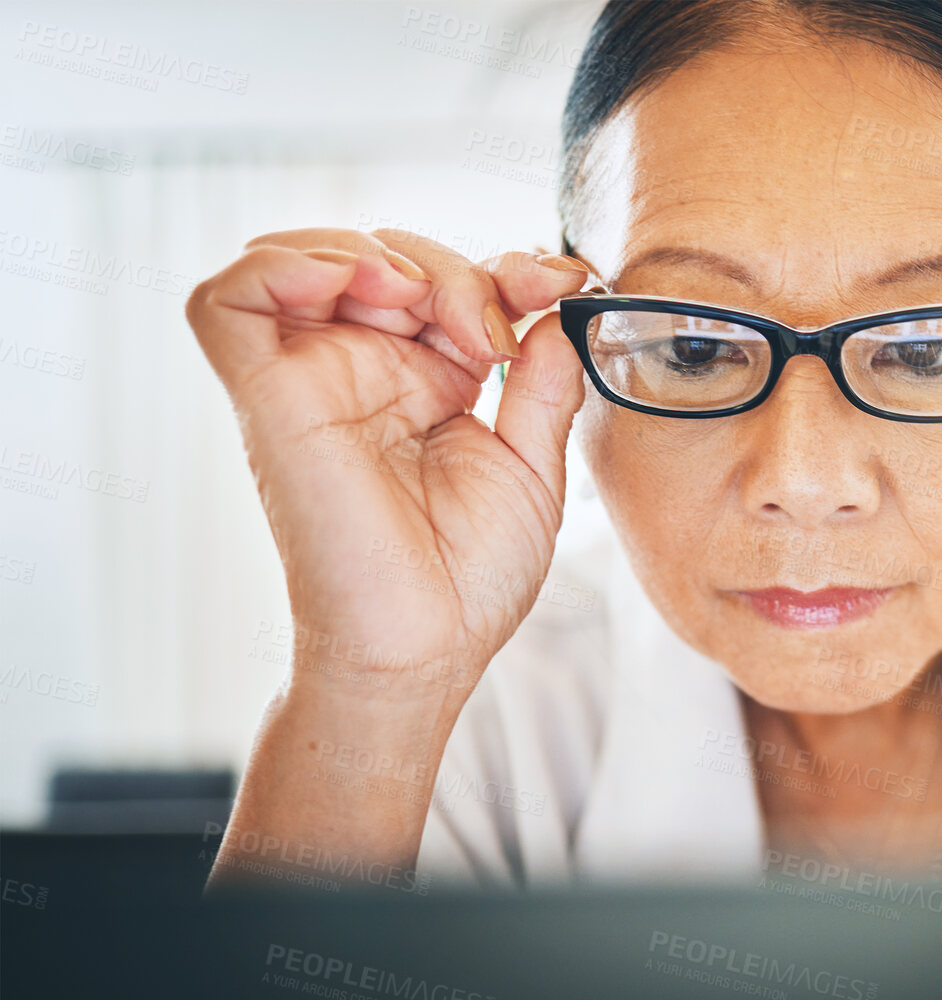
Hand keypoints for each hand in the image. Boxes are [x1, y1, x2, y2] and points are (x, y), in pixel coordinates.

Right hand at [186, 228, 591, 707]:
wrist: (425, 649)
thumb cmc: (468, 581)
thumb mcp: (532, 466)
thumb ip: (544, 385)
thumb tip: (555, 311)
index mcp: (422, 384)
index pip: (441, 283)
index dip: (501, 268)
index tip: (557, 285)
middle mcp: (359, 374)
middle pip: (380, 256)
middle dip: (451, 268)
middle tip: (497, 329)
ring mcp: (309, 383)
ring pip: (298, 257)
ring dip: (371, 253)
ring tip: (426, 305)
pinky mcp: (268, 401)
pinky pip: (228, 303)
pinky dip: (282, 267)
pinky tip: (357, 285)